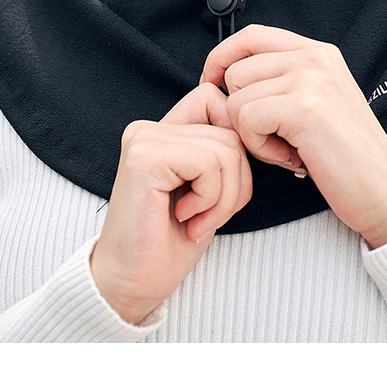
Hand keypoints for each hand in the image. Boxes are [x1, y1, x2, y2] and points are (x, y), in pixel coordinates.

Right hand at [90, 84, 251, 323]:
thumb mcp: (206, 189)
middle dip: (236, 182)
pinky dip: (210, 199)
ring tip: (196, 221)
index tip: (226, 188)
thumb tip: (255, 132)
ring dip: (223, 198)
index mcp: (162, 130)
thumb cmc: (169, 243)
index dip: (236, 142)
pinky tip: (186, 218)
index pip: (218, 101)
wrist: (132, 285)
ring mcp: (144, 140)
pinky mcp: (145, 159)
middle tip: (208, 217)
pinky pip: (208, 164)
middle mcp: (149, 128)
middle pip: (230, 131)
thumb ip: (220, 153)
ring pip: (226, 149)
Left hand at [200, 24, 386, 248]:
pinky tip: (290, 158)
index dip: (223, 58)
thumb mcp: (317, 103)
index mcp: (318, 52)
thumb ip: (282, 80)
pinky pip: (247, 120)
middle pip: (236, 70)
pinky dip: (260, 148)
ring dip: (252, 134)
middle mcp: (315, 57)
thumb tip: (228, 75)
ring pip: (237, 98)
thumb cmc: (346, 158)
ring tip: (287, 148)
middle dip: (242, 111)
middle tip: (275, 138)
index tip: (213, 84)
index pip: (251, 36)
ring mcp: (311, 79)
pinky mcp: (304, 108)